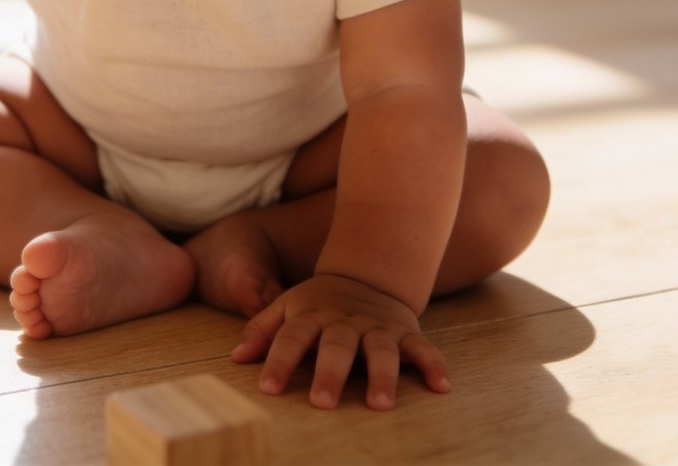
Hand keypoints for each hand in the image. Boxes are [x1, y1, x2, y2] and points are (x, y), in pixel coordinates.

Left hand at [230, 273, 449, 410]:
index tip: (267, 387)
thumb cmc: (319, 302)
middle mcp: (345, 321)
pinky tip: (442, 386)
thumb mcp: (288, 306)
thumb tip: (235, 357)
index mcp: (312, 314)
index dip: (279, 360)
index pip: (291, 337)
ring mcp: (377, 326)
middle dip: (329, 373)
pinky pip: (422, 348)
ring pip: (380, 350)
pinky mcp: (405, 331)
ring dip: (382, 376)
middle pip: (336, 346)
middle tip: (322, 403)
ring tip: (380, 404)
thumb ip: (262, 329)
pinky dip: (433, 364)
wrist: (366, 273)